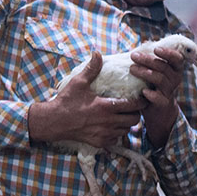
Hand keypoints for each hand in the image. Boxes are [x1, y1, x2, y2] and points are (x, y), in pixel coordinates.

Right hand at [28, 53, 143, 148]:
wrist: (54, 121)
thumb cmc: (67, 101)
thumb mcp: (79, 82)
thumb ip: (91, 69)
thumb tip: (97, 53)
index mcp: (106, 106)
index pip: (133, 106)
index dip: (141, 102)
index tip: (143, 98)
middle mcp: (108, 122)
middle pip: (133, 120)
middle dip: (136, 114)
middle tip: (132, 108)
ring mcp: (104, 134)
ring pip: (126, 131)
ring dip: (127, 124)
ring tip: (123, 117)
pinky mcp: (99, 142)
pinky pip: (115, 140)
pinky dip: (117, 134)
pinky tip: (112, 127)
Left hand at [128, 46, 185, 145]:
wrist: (160, 113)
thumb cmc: (155, 89)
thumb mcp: (155, 75)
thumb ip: (150, 64)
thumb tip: (136, 50)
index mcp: (174, 70)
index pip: (177, 58)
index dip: (168, 53)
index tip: (156, 48)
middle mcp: (175, 80)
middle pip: (164, 67)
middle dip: (148, 60)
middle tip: (133, 56)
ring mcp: (170, 92)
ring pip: (160, 79)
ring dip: (145, 73)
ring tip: (132, 69)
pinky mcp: (163, 104)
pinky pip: (159, 98)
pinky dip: (151, 94)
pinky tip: (144, 92)